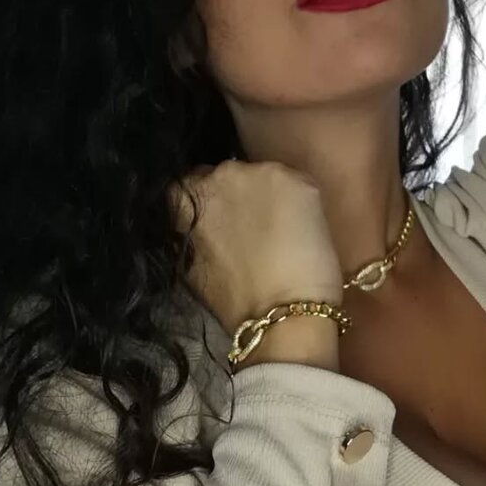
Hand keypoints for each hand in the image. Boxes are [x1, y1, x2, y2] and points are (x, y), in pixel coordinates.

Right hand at [168, 160, 344, 337]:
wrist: (280, 313)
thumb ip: (189, 232)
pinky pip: (296, 186)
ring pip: (264, 178)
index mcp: (182, 197)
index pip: (194, 183)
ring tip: (283, 232)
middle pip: (230, 175)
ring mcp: (256, 172)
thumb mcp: (189, 264)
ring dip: (270, 197)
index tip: (228, 221)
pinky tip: (303, 232)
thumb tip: (201, 224)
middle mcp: (216, 174)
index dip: (214, 203)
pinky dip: (301, 204)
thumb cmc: (232, 301)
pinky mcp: (294, 178)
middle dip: (241, 196)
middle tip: (256, 228)